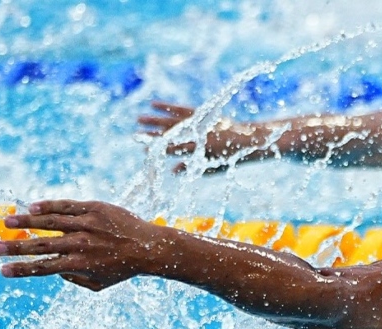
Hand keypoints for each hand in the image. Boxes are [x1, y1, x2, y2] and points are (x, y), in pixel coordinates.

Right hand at [0, 200, 164, 290]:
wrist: (150, 247)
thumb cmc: (123, 268)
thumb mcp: (99, 283)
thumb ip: (74, 279)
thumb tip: (55, 270)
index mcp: (80, 264)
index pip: (44, 268)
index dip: (21, 269)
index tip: (3, 270)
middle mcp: (81, 244)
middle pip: (41, 245)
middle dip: (16, 247)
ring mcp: (88, 225)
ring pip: (51, 222)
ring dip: (26, 221)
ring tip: (8, 221)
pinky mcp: (96, 209)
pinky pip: (68, 206)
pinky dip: (49, 206)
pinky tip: (33, 207)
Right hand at [139, 101, 253, 173]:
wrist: (246, 138)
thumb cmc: (228, 156)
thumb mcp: (211, 165)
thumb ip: (191, 168)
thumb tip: (172, 171)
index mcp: (199, 149)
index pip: (174, 149)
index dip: (159, 150)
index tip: (145, 150)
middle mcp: (197, 134)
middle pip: (170, 134)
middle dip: (152, 134)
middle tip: (135, 135)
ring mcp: (199, 123)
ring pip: (172, 120)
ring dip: (155, 120)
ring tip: (139, 119)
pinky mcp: (201, 113)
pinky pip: (181, 109)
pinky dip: (167, 107)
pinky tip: (154, 104)